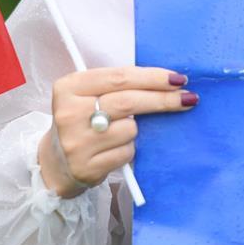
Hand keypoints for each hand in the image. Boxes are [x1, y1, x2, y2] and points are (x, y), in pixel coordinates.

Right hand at [38, 66, 197, 197]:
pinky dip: (129, 149)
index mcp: (69, 87)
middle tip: (188, 98)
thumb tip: (169, 81)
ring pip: (130, 130)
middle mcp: (69, 113)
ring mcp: (76, 143)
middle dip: (163, 99)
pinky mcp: (86, 167)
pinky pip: (126, 153)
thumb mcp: (88, 94)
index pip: (120, 77)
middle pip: (128, 102)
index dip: (153, 77)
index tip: (178, 79)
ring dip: (137, 130)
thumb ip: (118, 85)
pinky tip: (114, 149)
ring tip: (120, 132)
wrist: (55, 162)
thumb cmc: (82, 119)